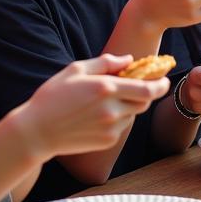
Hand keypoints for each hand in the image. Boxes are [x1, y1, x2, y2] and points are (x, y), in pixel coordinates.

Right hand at [13, 54, 168, 161]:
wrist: (36, 132)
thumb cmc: (53, 96)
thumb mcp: (76, 70)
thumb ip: (106, 62)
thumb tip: (129, 60)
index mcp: (106, 89)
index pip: (147, 89)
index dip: (161, 84)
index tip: (164, 79)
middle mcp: (112, 110)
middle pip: (144, 102)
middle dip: (146, 93)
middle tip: (139, 86)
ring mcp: (110, 128)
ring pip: (133, 114)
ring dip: (129, 105)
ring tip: (108, 100)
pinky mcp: (107, 141)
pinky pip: (122, 127)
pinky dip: (119, 118)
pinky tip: (99, 115)